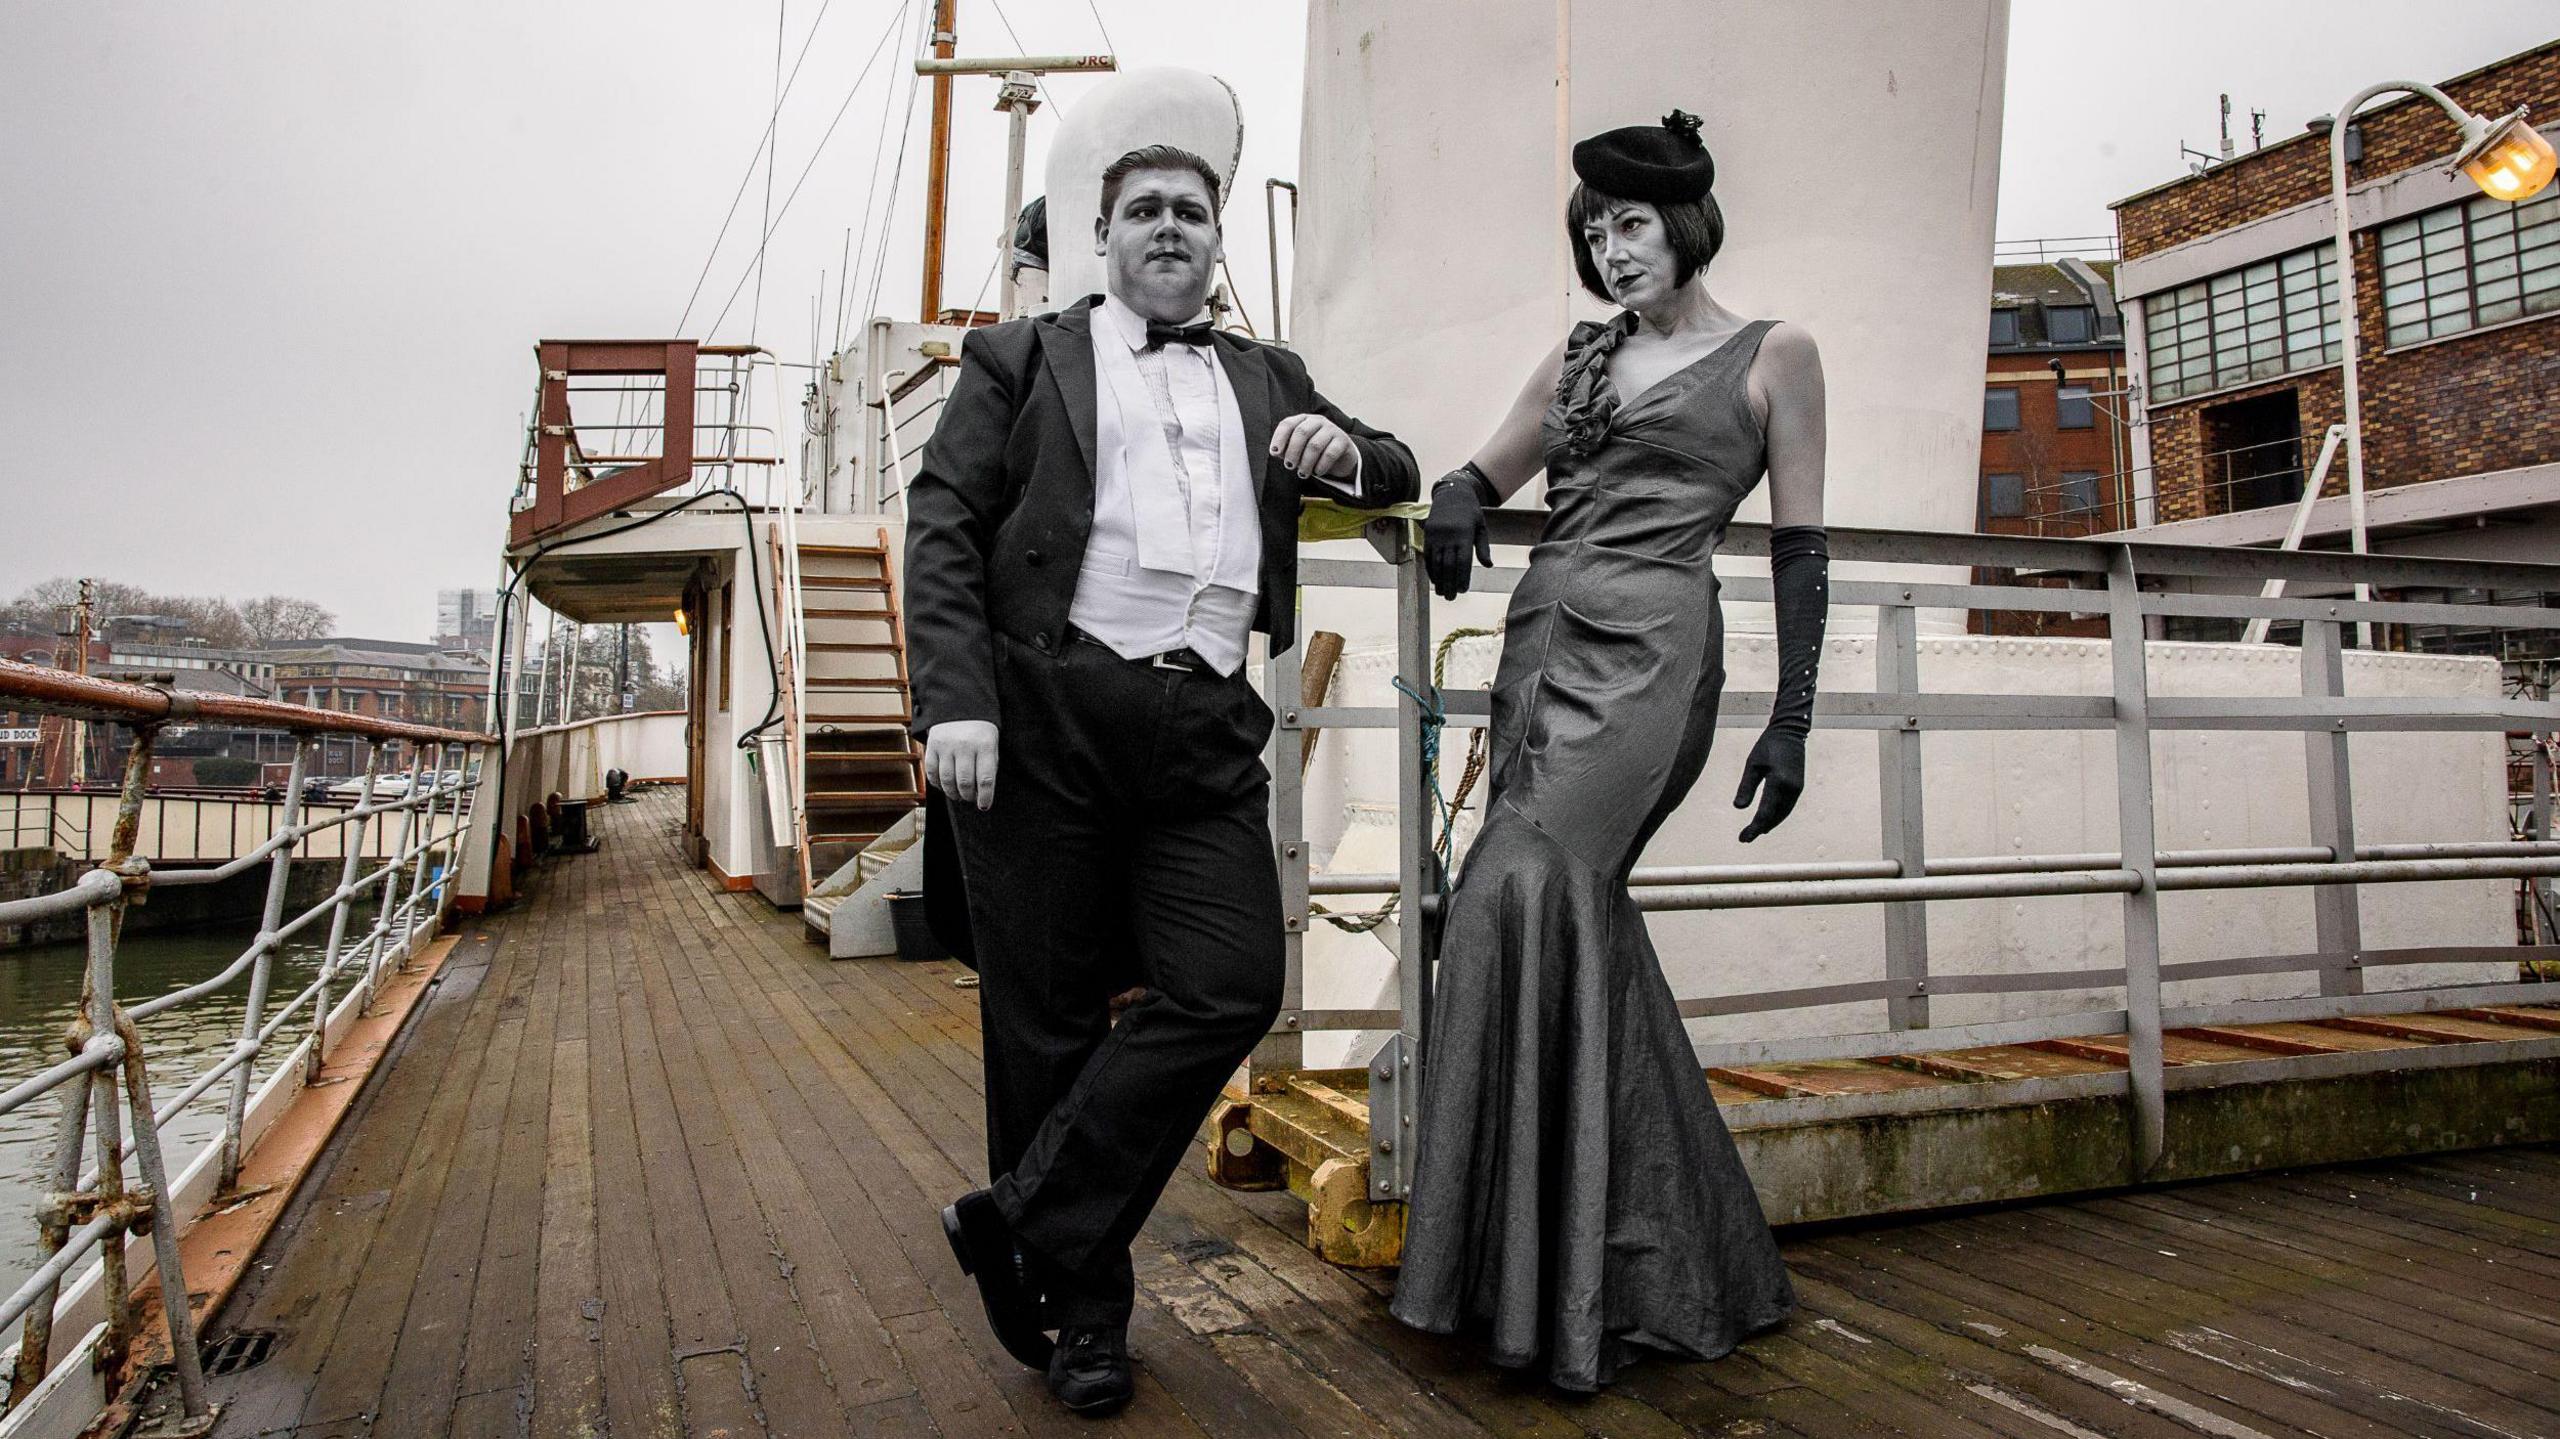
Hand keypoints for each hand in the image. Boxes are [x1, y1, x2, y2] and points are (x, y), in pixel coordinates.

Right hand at [925, 720, 998, 810]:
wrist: (960, 706)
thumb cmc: (980, 732)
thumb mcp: (991, 744)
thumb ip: (988, 766)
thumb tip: (982, 793)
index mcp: (985, 745)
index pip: (986, 779)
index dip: (985, 797)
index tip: (984, 806)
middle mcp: (965, 745)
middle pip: (965, 782)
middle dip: (968, 796)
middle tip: (970, 798)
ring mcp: (946, 745)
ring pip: (947, 780)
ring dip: (953, 793)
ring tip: (958, 795)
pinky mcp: (932, 746)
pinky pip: (932, 772)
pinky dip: (938, 783)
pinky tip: (944, 785)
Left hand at [1270, 413, 1357, 479]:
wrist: (1342, 458)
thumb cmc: (1315, 453)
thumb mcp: (1299, 450)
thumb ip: (1286, 449)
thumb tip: (1276, 452)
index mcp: (1303, 420)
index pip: (1288, 424)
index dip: (1279, 438)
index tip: (1274, 453)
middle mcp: (1317, 421)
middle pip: (1301, 433)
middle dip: (1293, 452)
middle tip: (1289, 466)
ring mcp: (1331, 429)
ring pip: (1315, 445)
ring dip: (1306, 462)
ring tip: (1303, 474)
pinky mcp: (1343, 441)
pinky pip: (1330, 453)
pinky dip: (1321, 466)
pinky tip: (1318, 473)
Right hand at [1422, 470, 1493, 599]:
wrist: (1452, 494)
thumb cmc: (1471, 512)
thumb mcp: (1481, 527)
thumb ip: (1483, 547)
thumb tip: (1489, 565)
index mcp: (1464, 534)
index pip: (1462, 561)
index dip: (1462, 577)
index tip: (1463, 590)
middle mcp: (1449, 536)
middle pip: (1448, 565)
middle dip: (1449, 583)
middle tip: (1452, 598)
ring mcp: (1436, 535)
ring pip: (1436, 563)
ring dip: (1439, 580)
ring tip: (1442, 593)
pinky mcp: (1428, 535)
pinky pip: (1428, 556)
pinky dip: (1431, 570)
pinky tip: (1435, 580)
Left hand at [1732, 727, 1804, 841]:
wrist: (1790, 732)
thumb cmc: (1767, 746)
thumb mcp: (1753, 764)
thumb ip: (1746, 787)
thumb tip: (1739, 808)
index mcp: (1778, 782)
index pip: (1765, 812)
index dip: (1754, 828)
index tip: (1743, 838)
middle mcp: (1791, 789)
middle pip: (1775, 816)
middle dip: (1760, 828)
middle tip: (1745, 838)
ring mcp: (1797, 789)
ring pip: (1782, 814)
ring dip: (1769, 824)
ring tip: (1755, 832)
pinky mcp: (1798, 787)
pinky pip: (1787, 807)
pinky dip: (1777, 816)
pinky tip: (1768, 820)